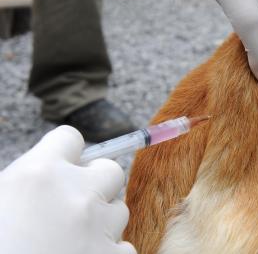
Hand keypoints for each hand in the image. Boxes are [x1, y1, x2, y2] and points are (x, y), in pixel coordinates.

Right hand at [0, 126, 136, 253]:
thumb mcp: (0, 200)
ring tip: (74, 239)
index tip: (64, 165)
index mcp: (39, 174)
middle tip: (77, 202)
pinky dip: (108, 252)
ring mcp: (98, 227)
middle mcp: (76, 194)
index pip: (71, 138)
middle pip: (110, 170)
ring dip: (103, 220)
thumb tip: (49, 176)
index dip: (67, 152)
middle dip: (96, 184)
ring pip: (119, 208)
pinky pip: (124, 247)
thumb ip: (28, 182)